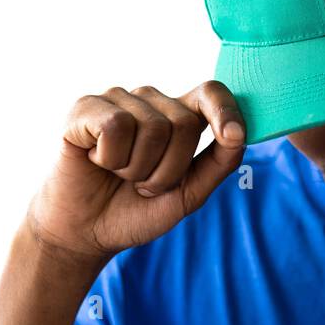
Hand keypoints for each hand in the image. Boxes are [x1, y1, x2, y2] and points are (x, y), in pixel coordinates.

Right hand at [23, 82, 245, 268]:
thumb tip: (239, 134)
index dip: (226, 110)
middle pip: (183, 123)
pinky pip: (115, 126)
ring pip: (152, 128)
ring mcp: (118, 99)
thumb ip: (219, 163)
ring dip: (137, 169)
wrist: (86, 231)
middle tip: (144, 184)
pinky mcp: (86, 107)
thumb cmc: (137, 209)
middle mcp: (150, 101)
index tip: (233, 136)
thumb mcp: (188, 194)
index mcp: (179, 116)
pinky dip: (109, 158)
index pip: (211, 93)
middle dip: (168, 170)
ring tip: (120, 175)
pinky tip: (97, 161)